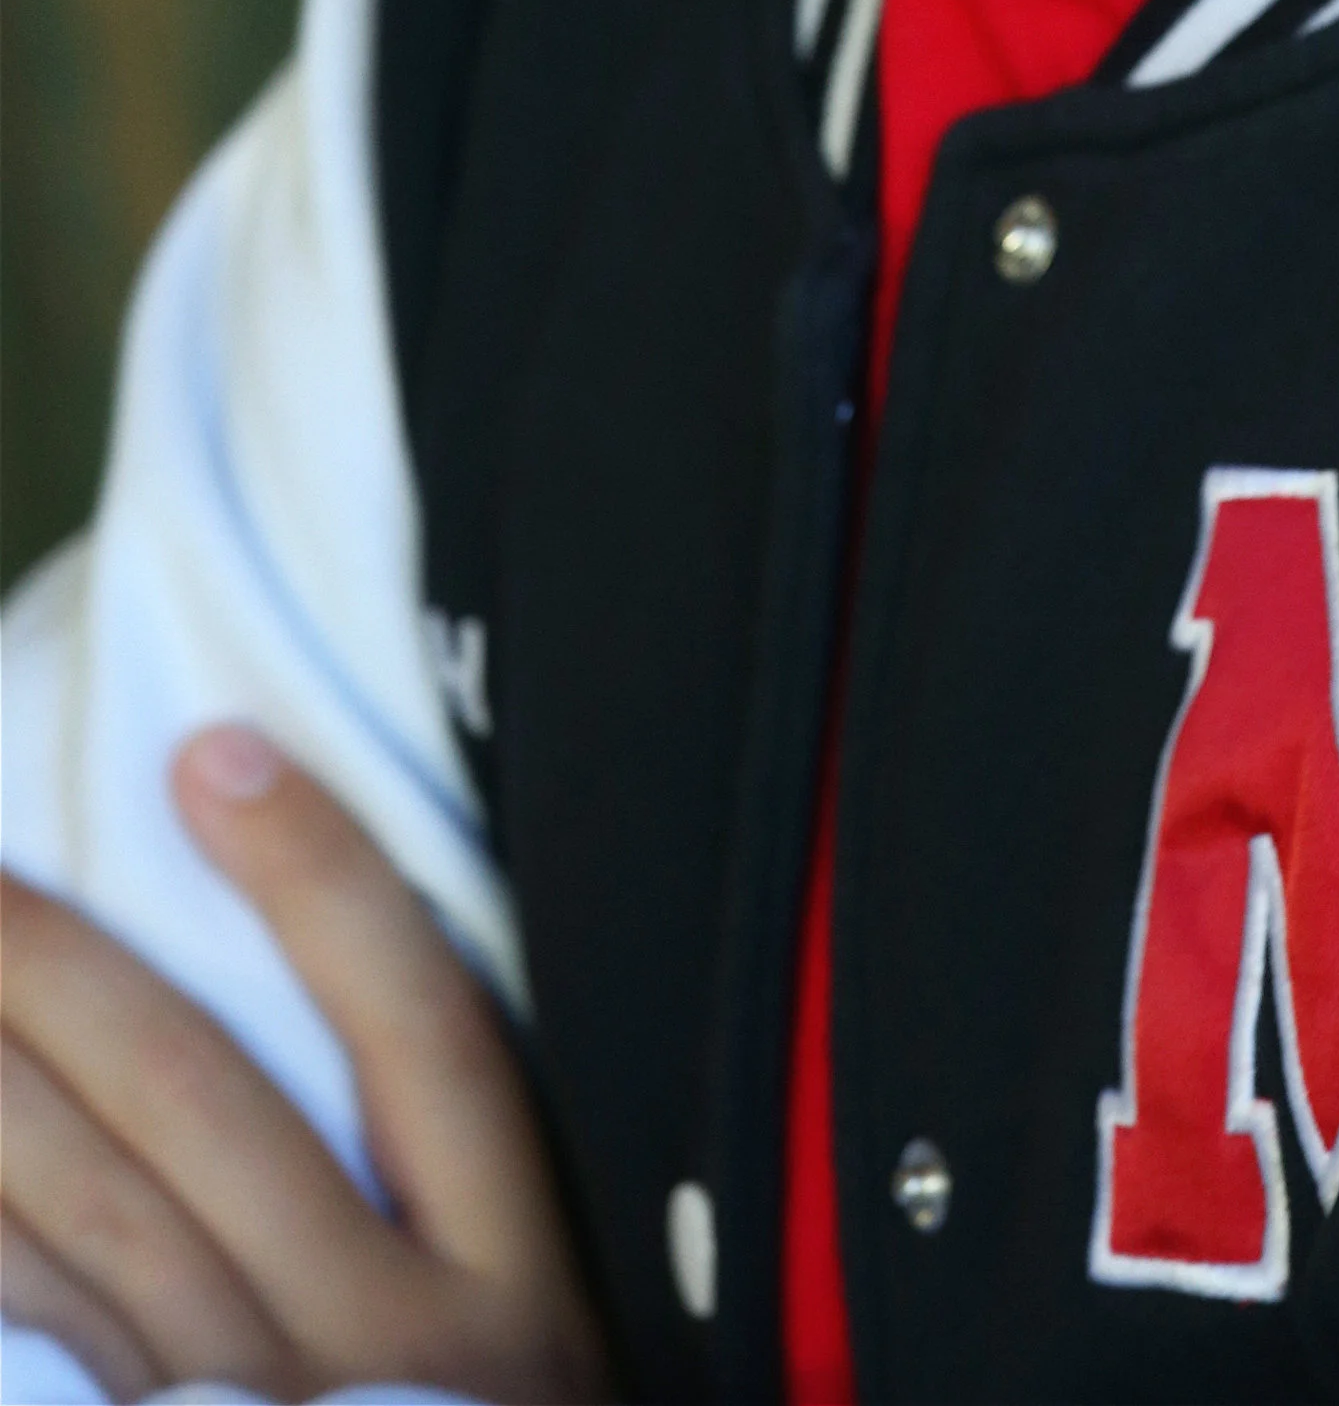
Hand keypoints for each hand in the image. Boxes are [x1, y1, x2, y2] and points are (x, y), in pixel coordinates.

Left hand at [0, 726, 604, 1403]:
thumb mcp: (534, 1372)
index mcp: (513, 1290)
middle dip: (66, 965)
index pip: (420, 1032)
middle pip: (205, 1107)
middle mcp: (386, 1358)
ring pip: (85, 1224)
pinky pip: (34, 1363)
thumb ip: (452, 1225)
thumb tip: (326, 1004)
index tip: (216, 750)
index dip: (319, 878)